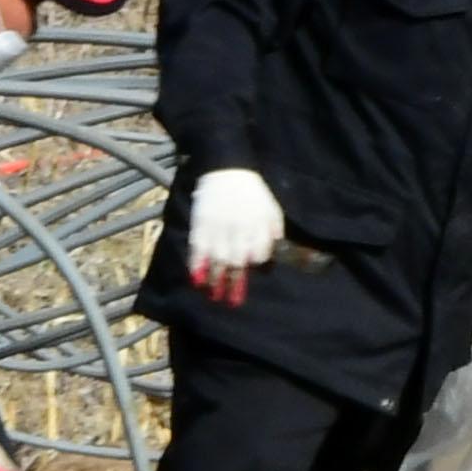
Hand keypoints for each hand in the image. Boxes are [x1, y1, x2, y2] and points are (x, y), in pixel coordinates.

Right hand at [183, 166, 284, 303]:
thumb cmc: (253, 193)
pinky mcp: (200, 224)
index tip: (251, 270)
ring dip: (216, 279)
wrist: (227, 169)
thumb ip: (274, 230)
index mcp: (257, 224)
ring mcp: (217, 227)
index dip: (256, 262)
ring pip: (217, 258)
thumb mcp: (272, 208)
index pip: (259, 252)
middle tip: (232, 301)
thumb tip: (275, 250)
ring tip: (215, 295)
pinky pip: (197, 248)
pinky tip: (197, 280)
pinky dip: (197, 265)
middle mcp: (238, 229)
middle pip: (237, 261)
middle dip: (234, 282)